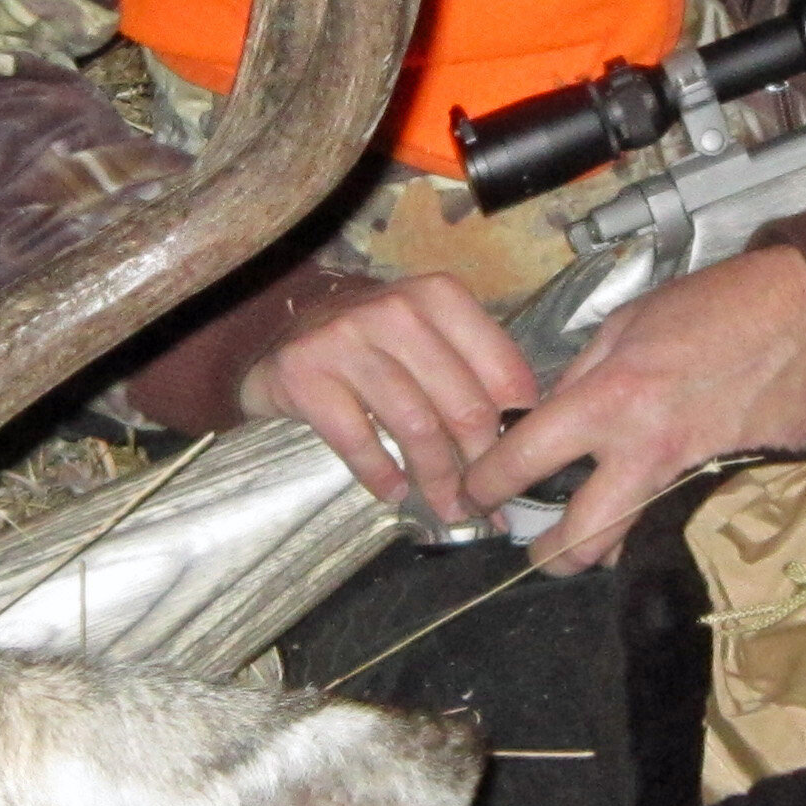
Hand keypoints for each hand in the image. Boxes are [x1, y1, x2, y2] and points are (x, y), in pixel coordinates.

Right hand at [240, 274, 541, 529]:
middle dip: (481, 468)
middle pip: (463, 406)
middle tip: (485, 503)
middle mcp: (397, 311)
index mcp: (440, 297)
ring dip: (437, 480)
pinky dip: (381, 475)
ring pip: (416, 427)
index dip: (517, 433)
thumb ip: (474, 375)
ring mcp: (346, 339)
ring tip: (447, 508)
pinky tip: (394, 493)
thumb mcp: (429, 339)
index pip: (503, 374)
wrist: (282, 332)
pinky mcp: (304, 373)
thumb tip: (523, 443)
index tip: (519, 471)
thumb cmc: (373, 344)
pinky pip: (358, 440)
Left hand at [459, 246, 805, 575]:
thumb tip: (546, 417)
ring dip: (606, 547)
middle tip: (538, 547)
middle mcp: (647, 453)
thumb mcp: (628, 324)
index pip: (524, 460)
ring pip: (632, 549)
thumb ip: (580, 377)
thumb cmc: (718, 308)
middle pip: (580, 542)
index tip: (477, 493)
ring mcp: (694, 483)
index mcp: (610, 399)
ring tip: (594, 531)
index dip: (487, 485)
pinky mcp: (734, 495)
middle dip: (549, 555)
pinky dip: (659, 531)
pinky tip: (652, 514)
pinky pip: (682, 529)